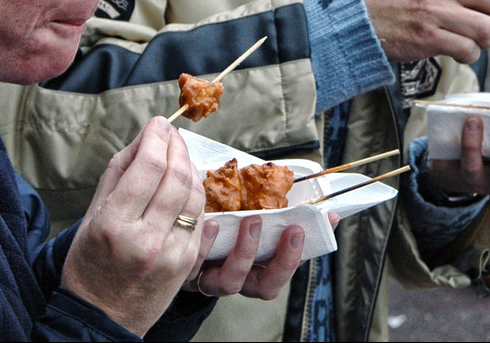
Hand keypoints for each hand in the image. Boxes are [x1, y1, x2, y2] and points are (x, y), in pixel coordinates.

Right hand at [60, 117, 204, 337]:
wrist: (101, 317)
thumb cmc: (90, 264)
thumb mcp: (91, 217)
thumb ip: (117, 175)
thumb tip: (142, 140)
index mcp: (114, 224)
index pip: (147, 167)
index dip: (156, 138)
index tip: (157, 124)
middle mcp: (145, 239)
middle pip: (175, 177)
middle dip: (177, 146)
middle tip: (171, 134)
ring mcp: (170, 253)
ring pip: (193, 195)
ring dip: (189, 167)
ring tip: (180, 155)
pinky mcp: (187, 263)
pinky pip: (198, 218)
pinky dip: (194, 195)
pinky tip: (186, 184)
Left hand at [182, 216, 300, 299]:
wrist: (176, 241)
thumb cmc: (220, 230)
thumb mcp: (247, 224)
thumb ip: (276, 216)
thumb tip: (313, 204)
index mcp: (255, 272)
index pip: (281, 275)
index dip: (294, 259)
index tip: (301, 230)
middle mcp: (237, 280)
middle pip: (265, 287)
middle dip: (282, 261)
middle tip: (290, 230)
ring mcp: (211, 280)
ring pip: (230, 282)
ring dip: (245, 252)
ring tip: (251, 221)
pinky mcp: (185, 272)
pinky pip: (195, 267)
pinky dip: (206, 245)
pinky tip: (212, 223)